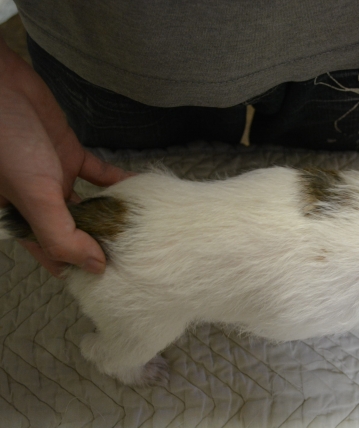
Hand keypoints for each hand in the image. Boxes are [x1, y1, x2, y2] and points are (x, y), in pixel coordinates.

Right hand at [0, 38, 131, 275]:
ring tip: (142, 229)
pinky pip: (99, 174)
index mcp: (21, 218)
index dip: (78, 267)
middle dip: (101, 243)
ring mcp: (55, 177)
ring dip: (113, 214)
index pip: (52, 253)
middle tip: (136, 256)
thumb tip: (94, 267)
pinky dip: (118, 183)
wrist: (2, 86)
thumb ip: (61, 234)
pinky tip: (138, 192)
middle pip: (76, 231)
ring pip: (90, 205)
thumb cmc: (7, 142)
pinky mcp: (69, 154)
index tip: (112, 279)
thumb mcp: (33, 195)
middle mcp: (39, 202)